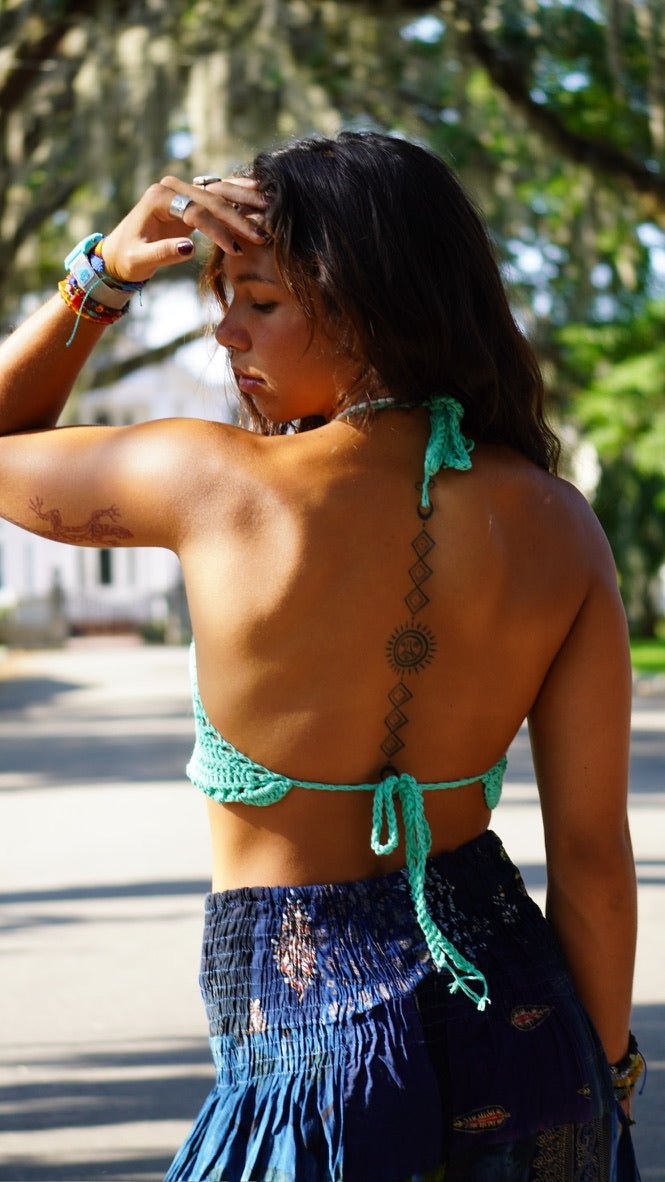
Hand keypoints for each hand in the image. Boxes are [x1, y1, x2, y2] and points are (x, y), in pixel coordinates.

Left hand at [101, 177, 268, 282]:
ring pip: (219, 191)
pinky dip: (239, 195)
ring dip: (245, 201)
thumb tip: (190, 247)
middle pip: (211, 198)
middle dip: (238, 217)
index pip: (196, 212)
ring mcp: (182, 189)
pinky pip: (218, 193)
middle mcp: (171, 187)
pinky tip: (261, 196)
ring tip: (270, 209)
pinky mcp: (191, 197)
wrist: (119, 252)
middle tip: (262, 235)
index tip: (236, 251)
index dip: (218, 231)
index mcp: (158, 198)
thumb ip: (162, 254)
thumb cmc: (127, 259)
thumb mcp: (140, 261)